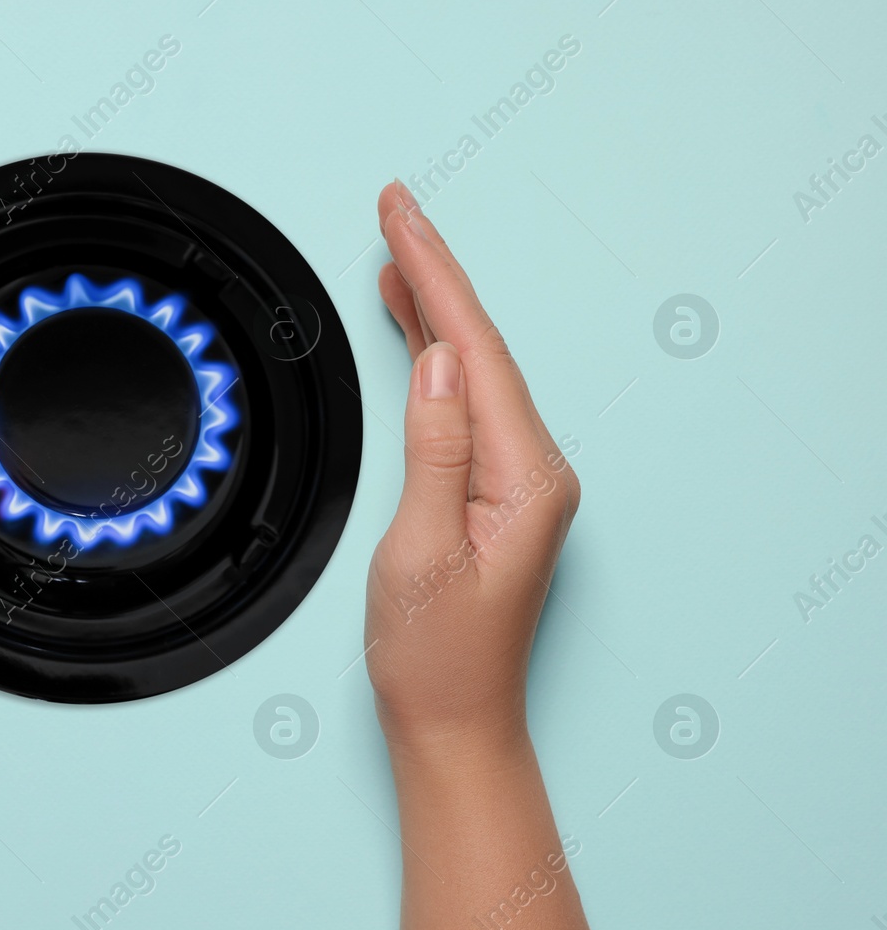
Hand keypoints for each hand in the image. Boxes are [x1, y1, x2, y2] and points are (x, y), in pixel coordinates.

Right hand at [364, 181, 579, 760]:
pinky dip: (435, 359)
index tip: (399, 218)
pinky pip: (466, 404)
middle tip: (393, 207)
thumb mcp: (421, 553)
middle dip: (434, 274)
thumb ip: (434, 452)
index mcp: (526, 477)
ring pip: (472, 370)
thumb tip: (437, 364)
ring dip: (432, 310)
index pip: (475, 351)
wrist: (454, 722)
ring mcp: (519, 480)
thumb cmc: (436, 655)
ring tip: (395, 256)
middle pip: (479, 347)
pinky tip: (415, 336)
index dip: (434, 277)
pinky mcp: (496, 492)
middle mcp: (535, 469)